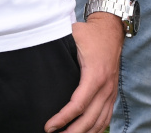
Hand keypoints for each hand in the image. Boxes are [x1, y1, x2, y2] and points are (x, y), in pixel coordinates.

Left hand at [46, 16, 122, 132]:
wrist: (112, 28)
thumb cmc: (90, 33)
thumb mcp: (74, 35)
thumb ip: (59, 45)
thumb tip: (37, 51)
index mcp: (95, 75)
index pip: (78, 105)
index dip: (62, 119)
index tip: (48, 126)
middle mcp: (106, 87)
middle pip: (89, 120)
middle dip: (71, 132)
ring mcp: (111, 92)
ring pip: (99, 122)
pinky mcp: (112, 93)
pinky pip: (106, 117)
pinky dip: (96, 129)